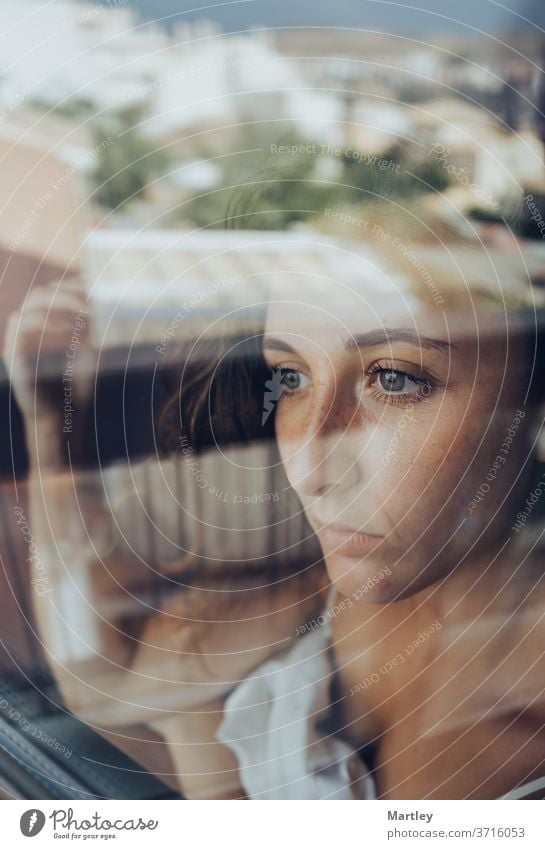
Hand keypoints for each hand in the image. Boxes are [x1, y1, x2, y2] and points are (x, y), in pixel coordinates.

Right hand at [3, 280, 94, 464]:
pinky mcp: (13, 356)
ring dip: (60, 306)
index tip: (97, 292)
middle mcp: (27, 331)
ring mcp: (18, 342)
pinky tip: (70, 332)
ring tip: (84, 318)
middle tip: (91, 305)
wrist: (61, 423)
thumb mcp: (89, 354)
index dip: (73, 287)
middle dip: (68, 295)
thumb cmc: (76, 390)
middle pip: (41, 294)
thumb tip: (107, 303)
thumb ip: (92, 330)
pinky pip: (22, 326)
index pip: (52, 292)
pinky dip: (47, 324)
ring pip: (31, 306)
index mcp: (43, 327)